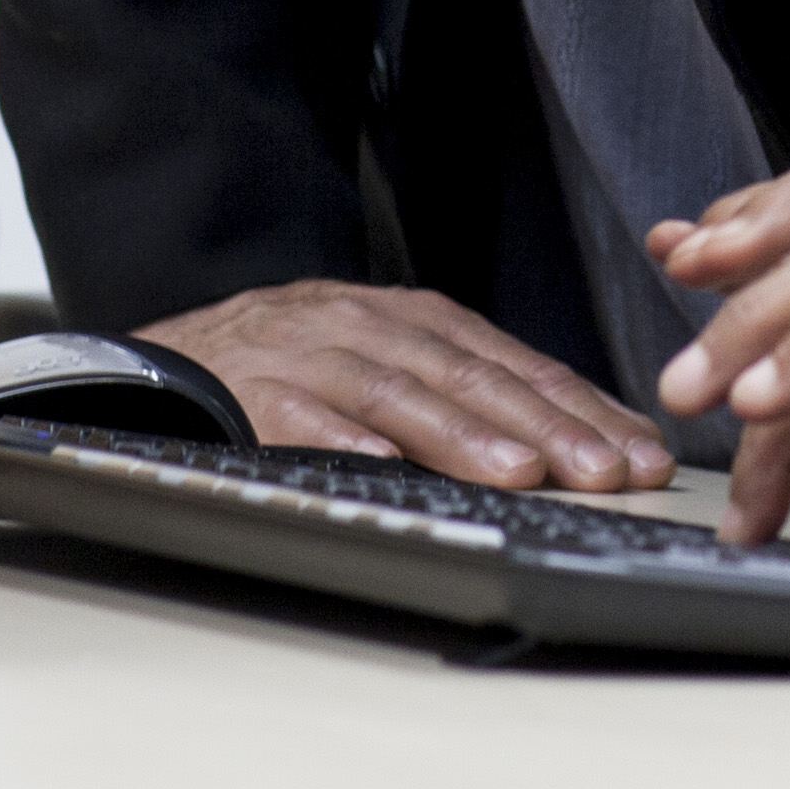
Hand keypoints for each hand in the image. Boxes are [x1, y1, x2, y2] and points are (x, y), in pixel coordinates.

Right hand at [137, 279, 673, 491]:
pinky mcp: (249, 391)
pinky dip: (349, 441)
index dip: (579, 403)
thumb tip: (551, 441)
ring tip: (525, 474)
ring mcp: (305, 354)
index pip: (509, 358)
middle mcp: (360, 322)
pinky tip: (393, 470)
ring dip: (466, 436)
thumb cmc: (277, 370)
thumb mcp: (369, 358)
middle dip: (547, 424)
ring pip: (400, 392)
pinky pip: (304, 417)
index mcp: (400, 314)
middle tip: (607, 471)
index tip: (638, 450)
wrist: (151, 361)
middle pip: (469, 372)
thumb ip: (447, 388)